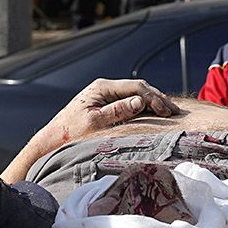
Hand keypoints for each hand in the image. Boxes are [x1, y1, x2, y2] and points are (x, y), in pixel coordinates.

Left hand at [0, 78, 179, 182]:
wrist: (52, 140)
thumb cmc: (71, 133)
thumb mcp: (94, 123)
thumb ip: (117, 111)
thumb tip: (138, 102)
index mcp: (102, 88)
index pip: (135, 87)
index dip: (154, 98)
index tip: (167, 111)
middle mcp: (104, 88)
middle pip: (138, 88)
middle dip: (157, 98)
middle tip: (175, 111)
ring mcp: (105, 95)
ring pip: (135, 94)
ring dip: (152, 102)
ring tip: (169, 112)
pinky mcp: (106, 105)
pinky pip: (129, 102)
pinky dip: (144, 107)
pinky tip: (154, 115)